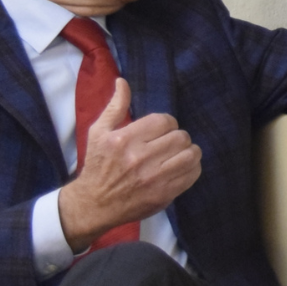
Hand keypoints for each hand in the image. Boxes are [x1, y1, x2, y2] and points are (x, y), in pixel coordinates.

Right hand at [59, 79, 200, 250]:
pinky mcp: (163, 194)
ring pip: (191, 154)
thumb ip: (114, 106)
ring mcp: (153, 178)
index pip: (164, 121)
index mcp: (124, 139)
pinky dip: (192, 168)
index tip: (161, 131)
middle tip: (169, 143)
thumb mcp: (99, 132)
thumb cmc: (97, 165)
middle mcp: (139, 158)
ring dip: (189, 151)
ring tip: (180, 153)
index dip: (167, 123)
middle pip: (180, 137)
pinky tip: (182, 167)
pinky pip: (192, 174)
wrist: (94, 203)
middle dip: (178, 137)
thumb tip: (122, 82)